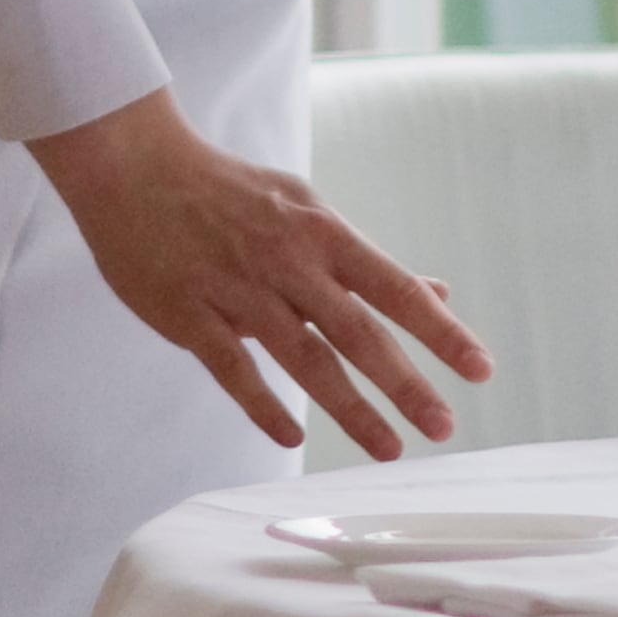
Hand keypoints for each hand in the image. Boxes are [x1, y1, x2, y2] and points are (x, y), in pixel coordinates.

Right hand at [29, 88, 491, 457]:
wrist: (138, 169)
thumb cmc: (232, 194)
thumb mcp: (307, 211)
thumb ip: (365, 263)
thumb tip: (435, 293)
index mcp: (323, 233)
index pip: (395, 287)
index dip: (439, 331)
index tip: (479, 369)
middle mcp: (289, 261)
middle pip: (359, 331)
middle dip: (405, 383)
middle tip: (444, 426)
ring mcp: (239, 289)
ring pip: (304, 358)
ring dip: (349, 408)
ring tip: (389, 447)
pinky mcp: (190, 314)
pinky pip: (234, 370)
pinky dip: (264, 406)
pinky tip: (292, 438)